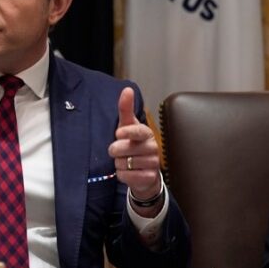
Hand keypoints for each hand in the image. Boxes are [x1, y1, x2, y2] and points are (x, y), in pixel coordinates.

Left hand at [108, 87, 161, 205]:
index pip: (139, 131)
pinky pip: (127, 177)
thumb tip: (127, 89)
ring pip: (124, 164)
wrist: (143, 170)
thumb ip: (125, 109)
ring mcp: (153, 163)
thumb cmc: (132, 144)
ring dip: (119, 164)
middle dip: (115, 151)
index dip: (128, 132)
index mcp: (147, 133)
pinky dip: (122, 175)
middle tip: (117, 151)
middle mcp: (153, 147)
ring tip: (125, 161)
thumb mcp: (127, 126)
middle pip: (125, 149)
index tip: (118, 133)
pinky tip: (127, 171)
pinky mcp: (150, 178)